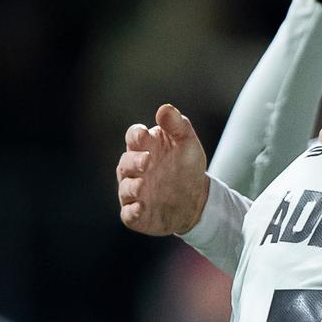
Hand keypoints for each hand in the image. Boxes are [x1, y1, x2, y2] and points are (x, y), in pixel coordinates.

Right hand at [116, 104, 209, 235]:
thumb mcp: (187, 143)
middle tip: (147, 161)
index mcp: (144, 148)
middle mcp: (134, 170)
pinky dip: (132, 211)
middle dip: (134, 161)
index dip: (136, 136)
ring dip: (131, 187)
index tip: (144, 136)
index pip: (133, 137)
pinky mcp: (137, 214)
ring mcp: (133, 192)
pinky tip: (140, 208)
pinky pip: (129, 214)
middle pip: (126, 162)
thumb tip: (165, 108)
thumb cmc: (186, 166)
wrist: (196, 199)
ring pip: (125, 188)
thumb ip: (177, 125)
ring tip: (143, 185)